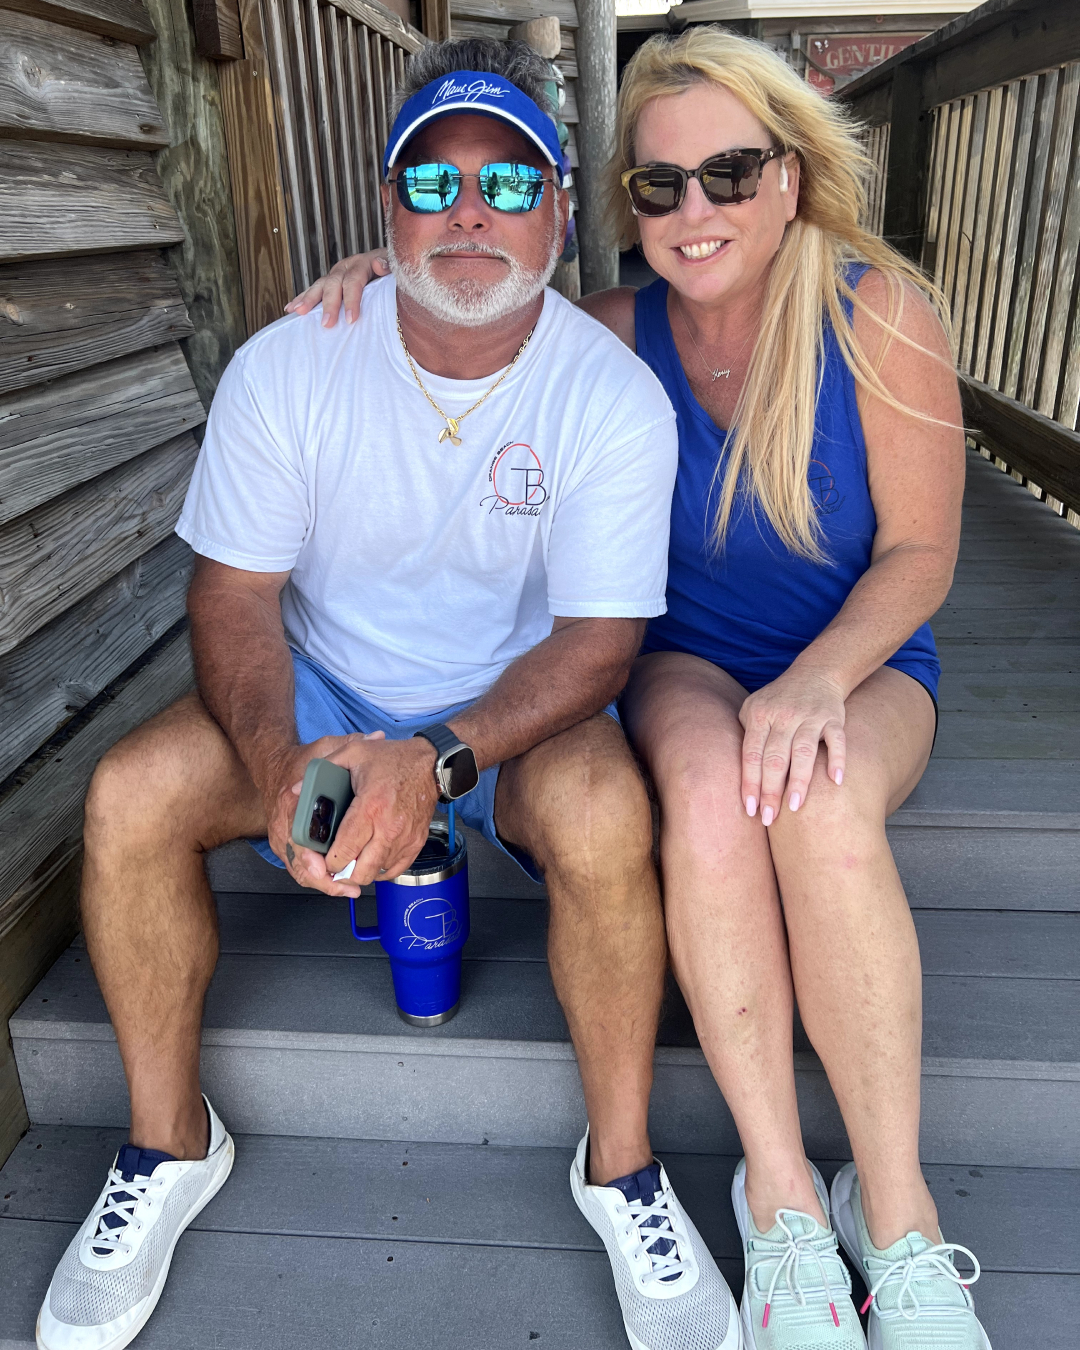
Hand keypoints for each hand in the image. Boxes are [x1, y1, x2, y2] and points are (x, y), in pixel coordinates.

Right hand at [263, 733, 373, 897]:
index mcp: (291, 804)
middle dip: (324, 880)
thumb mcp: (324, 747)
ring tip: (348, 890)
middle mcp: (283, 825)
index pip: (300, 838)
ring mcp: (282, 838)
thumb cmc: (299, 761)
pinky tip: (337, 884)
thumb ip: (350, 744)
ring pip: (300, 871)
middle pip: (300, 864)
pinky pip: (300, 869)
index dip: (315, 858)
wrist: (273, 766)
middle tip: (349, 887)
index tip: (332, 868)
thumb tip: (375, 739)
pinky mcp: (286, 845)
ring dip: (323, 884)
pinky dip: (318, 879)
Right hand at [284, 250, 388, 326]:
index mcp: (363, 263)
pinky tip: (291, 308)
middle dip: (329, 304)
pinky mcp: (331, 282)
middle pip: (334, 283)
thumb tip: (380, 264)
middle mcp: (347, 266)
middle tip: (327, 323)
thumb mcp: (397, 268)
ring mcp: (337, 274)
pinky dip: (303, 298)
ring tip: (298, 311)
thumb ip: (390, 267)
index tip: (351, 319)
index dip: (352, 299)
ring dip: (308, 299)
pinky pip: (315, 290)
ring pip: (320, 285)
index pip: (355, 280)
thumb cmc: (394, 273)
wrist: (391, 267)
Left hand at [321, 732, 438, 884]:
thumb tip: (297, 788)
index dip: (330, 862)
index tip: (324, 860)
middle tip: (337, 865)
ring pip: (379, 873)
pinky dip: (382, 870)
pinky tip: (373, 860)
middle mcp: (389, 828)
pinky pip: (396, 870)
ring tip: (354, 861)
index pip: (345, 850)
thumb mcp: (354, 753)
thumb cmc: (394, 758)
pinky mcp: (416, 842)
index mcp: (370, 808)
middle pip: (362, 871)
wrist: (430, 764)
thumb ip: (324, 769)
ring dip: (363, 871)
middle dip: (344, 873)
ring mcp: (405, 838)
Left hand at [739, 669, 846, 824]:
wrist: (815, 674)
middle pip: (775, 758)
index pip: (751, 755)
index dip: (750, 783)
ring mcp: (810, 716)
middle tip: (769, 818)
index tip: (750, 810)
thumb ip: (746, 738)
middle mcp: (783, 715)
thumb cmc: (778, 701)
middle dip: (770, 790)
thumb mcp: (754, 709)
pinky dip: (838, 759)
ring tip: (794, 807)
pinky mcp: (833, 718)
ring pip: (803, 751)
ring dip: (799, 781)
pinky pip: (836, 740)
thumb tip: (738, 780)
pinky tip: (835, 781)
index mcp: (760, 715)